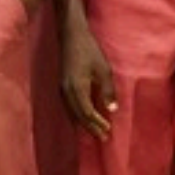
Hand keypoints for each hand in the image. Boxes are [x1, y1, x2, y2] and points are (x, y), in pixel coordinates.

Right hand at [60, 19, 117, 138]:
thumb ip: (107, 90)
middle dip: (90, 127)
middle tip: (103, 138)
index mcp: (77, 88)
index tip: (108, 131)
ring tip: (94, 132)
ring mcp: (62, 88)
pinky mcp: (62, 85)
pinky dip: (76, 115)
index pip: (86, 112)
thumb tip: (112, 109)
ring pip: (71, 112)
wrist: (71, 36)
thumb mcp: (103, 70)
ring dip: (83, 123)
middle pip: (77, 115)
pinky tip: (82, 118)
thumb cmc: (89, 51)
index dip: (97, 123)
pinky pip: (68, 106)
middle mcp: (66, 91)